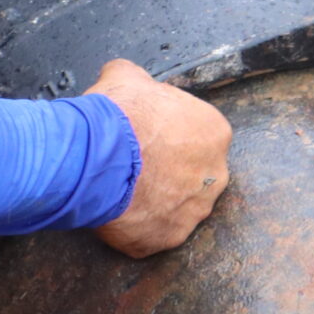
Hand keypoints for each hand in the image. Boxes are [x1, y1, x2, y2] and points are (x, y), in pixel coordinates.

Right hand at [85, 59, 231, 257]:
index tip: (147, 135)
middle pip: (193, 174)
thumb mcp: (126, 76)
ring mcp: (194, 211)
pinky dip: (139, 226)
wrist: (97, 157)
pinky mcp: (169, 238)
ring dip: (156, 200)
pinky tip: (119, 211)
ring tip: (125, 189)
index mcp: (214, 133)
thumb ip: (137, 78)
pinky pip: (155, 233)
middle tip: (137, 164)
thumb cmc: (119, 114)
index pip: (198, 135)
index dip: (169, 134)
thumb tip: (126, 75)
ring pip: (177, 207)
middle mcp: (215, 175)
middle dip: (169, 170)